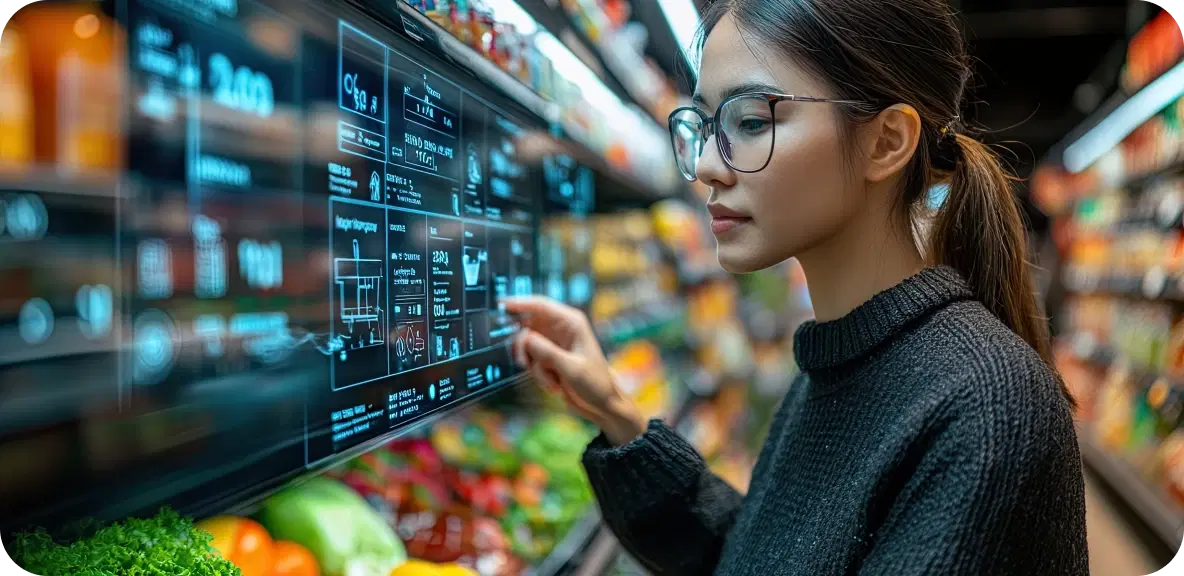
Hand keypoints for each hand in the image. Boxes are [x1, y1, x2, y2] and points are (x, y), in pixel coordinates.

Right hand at [503, 296, 645, 445]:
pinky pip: (531, 360)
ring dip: (535, 366)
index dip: (519, 303)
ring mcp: (553, 343)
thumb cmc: (594, 383)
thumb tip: (525, 338)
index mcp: (571, 323)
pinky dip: (538, 374)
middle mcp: (560, 329)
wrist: (601, 404)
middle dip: (524, 348)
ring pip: (526, 347)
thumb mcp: (571, 368)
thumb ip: (547, 352)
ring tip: (552, 381)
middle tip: (525, 363)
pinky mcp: (548, 358)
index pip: (540, 305)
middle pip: (527, 327)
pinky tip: (554, 384)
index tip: (501, 305)